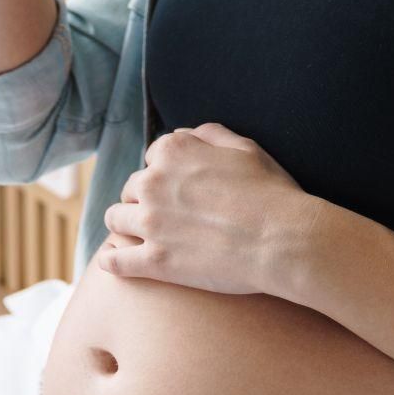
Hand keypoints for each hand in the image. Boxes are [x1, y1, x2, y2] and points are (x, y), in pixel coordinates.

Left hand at [96, 122, 317, 297]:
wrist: (282, 240)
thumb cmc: (270, 193)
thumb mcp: (246, 148)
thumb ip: (210, 135)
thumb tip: (188, 133)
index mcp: (173, 152)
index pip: (153, 157)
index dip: (165, 172)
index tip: (177, 187)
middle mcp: (153, 183)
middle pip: (131, 188)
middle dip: (144, 198)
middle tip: (164, 214)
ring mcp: (150, 223)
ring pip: (115, 218)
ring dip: (125, 224)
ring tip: (138, 234)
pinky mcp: (153, 261)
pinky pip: (114, 261)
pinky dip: (111, 260)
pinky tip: (113, 260)